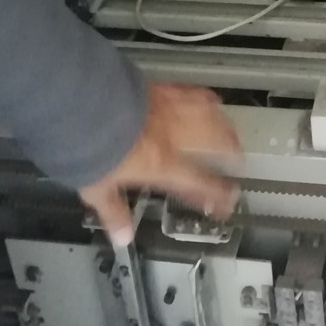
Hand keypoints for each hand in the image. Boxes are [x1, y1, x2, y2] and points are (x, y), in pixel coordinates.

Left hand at [79, 82, 242, 245]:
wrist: (86, 106)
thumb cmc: (92, 145)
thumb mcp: (98, 189)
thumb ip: (114, 212)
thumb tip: (121, 235)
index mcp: (162, 165)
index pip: (200, 184)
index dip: (219, 195)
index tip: (228, 201)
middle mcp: (172, 137)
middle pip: (214, 145)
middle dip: (231, 154)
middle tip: (238, 160)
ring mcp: (169, 111)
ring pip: (209, 117)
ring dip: (224, 126)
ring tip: (232, 131)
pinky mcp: (161, 91)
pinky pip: (191, 93)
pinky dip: (205, 97)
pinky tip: (210, 97)